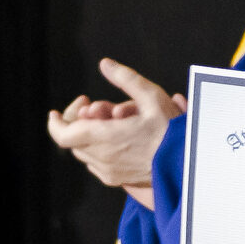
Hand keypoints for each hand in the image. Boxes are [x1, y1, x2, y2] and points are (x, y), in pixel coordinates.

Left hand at [47, 59, 186, 202]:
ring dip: (90, 134)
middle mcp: (102, 158)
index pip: (63, 135)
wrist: (188, 166)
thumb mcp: (152, 97)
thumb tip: (105, 64)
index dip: (55, 122)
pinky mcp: (116, 180)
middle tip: (98, 108)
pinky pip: (96, 163)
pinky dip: (98, 148)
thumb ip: (125, 78)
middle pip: (72, 141)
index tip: (57, 111)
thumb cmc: (173, 132)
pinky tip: (118, 137)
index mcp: (105, 137)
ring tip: (114, 120)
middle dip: (79, 121)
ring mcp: (108, 172)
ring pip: (84, 152)